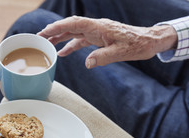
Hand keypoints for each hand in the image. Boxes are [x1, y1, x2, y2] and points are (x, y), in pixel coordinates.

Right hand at [38, 16, 176, 67]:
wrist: (149, 41)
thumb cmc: (138, 45)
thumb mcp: (121, 52)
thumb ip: (103, 57)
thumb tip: (87, 63)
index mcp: (99, 27)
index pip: (74, 23)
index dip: (58, 27)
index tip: (45, 32)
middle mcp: (96, 27)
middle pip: (70, 26)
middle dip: (54, 31)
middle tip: (39, 38)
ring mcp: (97, 32)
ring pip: (74, 32)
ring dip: (60, 37)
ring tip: (46, 44)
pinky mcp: (99, 38)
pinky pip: (81, 40)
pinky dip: (71, 45)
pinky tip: (64, 52)